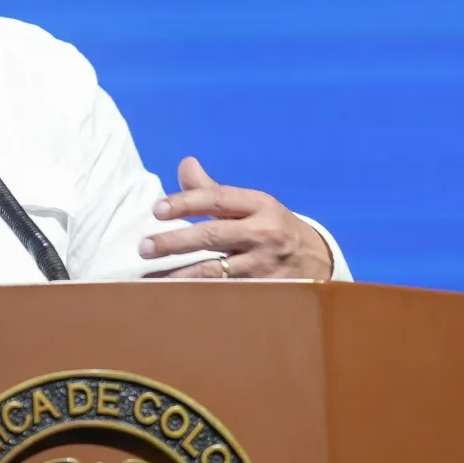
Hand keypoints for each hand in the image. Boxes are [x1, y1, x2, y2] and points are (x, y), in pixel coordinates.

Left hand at [137, 157, 334, 280]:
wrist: (319, 262)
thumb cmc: (274, 227)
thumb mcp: (253, 205)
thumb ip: (214, 190)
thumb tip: (185, 165)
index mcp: (260, 204)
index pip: (218, 199)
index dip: (186, 202)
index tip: (157, 209)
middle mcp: (263, 232)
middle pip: (212, 236)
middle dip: (174, 242)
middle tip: (144, 247)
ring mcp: (263, 265)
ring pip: (214, 270)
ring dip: (179, 275)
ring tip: (151, 278)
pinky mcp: (263, 291)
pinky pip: (224, 293)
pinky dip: (199, 294)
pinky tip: (176, 298)